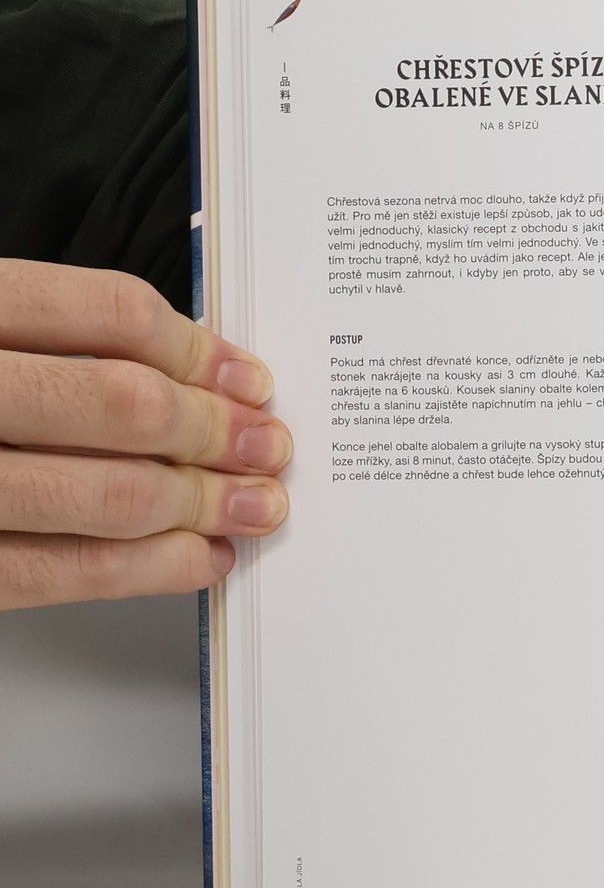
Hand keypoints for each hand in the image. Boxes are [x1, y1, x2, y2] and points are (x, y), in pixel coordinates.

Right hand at [0, 260, 289, 610]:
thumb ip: (50, 336)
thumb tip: (188, 369)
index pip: (107, 314)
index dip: (198, 350)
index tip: (249, 380)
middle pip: (120, 405)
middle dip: (214, 434)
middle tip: (268, 449)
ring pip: (103, 496)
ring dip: (201, 506)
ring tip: (254, 507)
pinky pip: (58, 573)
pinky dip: (148, 570)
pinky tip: (197, 559)